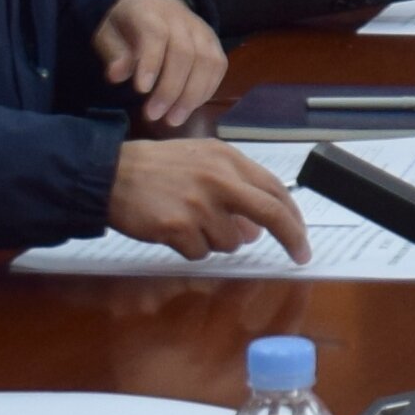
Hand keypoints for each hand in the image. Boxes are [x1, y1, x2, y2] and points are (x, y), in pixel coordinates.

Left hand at [91, 0, 227, 125]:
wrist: (152, 3)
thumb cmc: (125, 25)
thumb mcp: (107, 33)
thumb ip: (113, 53)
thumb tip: (117, 75)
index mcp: (149, 12)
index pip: (156, 34)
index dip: (151, 62)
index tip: (141, 90)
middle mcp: (180, 18)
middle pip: (185, 52)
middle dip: (171, 88)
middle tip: (154, 115)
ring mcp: (201, 29)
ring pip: (206, 61)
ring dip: (192, 95)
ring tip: (173, 119)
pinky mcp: (214, 42)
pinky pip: (218, 66)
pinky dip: (206, 90)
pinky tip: (189, 108)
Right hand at [104, 133, 302, 263]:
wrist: (112, 174)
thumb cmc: (159, 169)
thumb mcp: (202, 163)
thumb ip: (234, 190)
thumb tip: (255, 231)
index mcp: (227, 159)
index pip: (274, 189)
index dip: (293, 216)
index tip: (302, 235)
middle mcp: (218, 179)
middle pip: (270, 214)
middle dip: (291, 237)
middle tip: (299, 255)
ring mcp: (199, 204)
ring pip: (231, 242)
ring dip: (217, 241)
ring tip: (191, 223)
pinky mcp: (178, 227)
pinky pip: (201, 253)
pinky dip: (191, 248)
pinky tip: (173, 230)